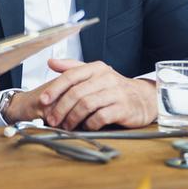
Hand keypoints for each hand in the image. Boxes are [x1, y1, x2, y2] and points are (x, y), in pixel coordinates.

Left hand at [38, 59, 156, 130]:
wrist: (144, 98)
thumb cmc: (113, 87)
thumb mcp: (94, 73)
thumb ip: (71, 67)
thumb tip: (50, 62)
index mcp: (96, 68)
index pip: (70, 76)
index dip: (55, 88)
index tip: (43, 100)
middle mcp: (106, 78)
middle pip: (76, 93)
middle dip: (61, 108)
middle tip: (52, 119)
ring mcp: (116, 93)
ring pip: (87, 105)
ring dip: (73, 117)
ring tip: (66, 125)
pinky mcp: (124, 108)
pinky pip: (101, 117)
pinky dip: (90, 123)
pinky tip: (86, 126)